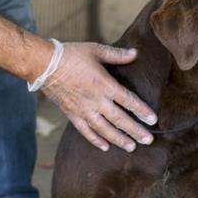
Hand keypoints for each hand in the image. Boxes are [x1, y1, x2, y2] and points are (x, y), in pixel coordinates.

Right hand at [37, 42, 156, 152]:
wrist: (44, 65)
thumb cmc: (71, 55)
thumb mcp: (96, 50)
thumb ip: (117, 54)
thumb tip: (135, 53)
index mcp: (104, 84)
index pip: (128, 100)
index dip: (142, 110)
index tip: (153, 120)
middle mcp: (95, 100)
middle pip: (119, 119)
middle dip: (135, 131)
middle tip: (148, 140)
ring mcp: (83, 109)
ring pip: (104, 129)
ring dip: (118, 139)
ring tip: (131, 147)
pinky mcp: (72, 114)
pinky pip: (85, 130)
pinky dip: (95, 139)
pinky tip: (105, 147)